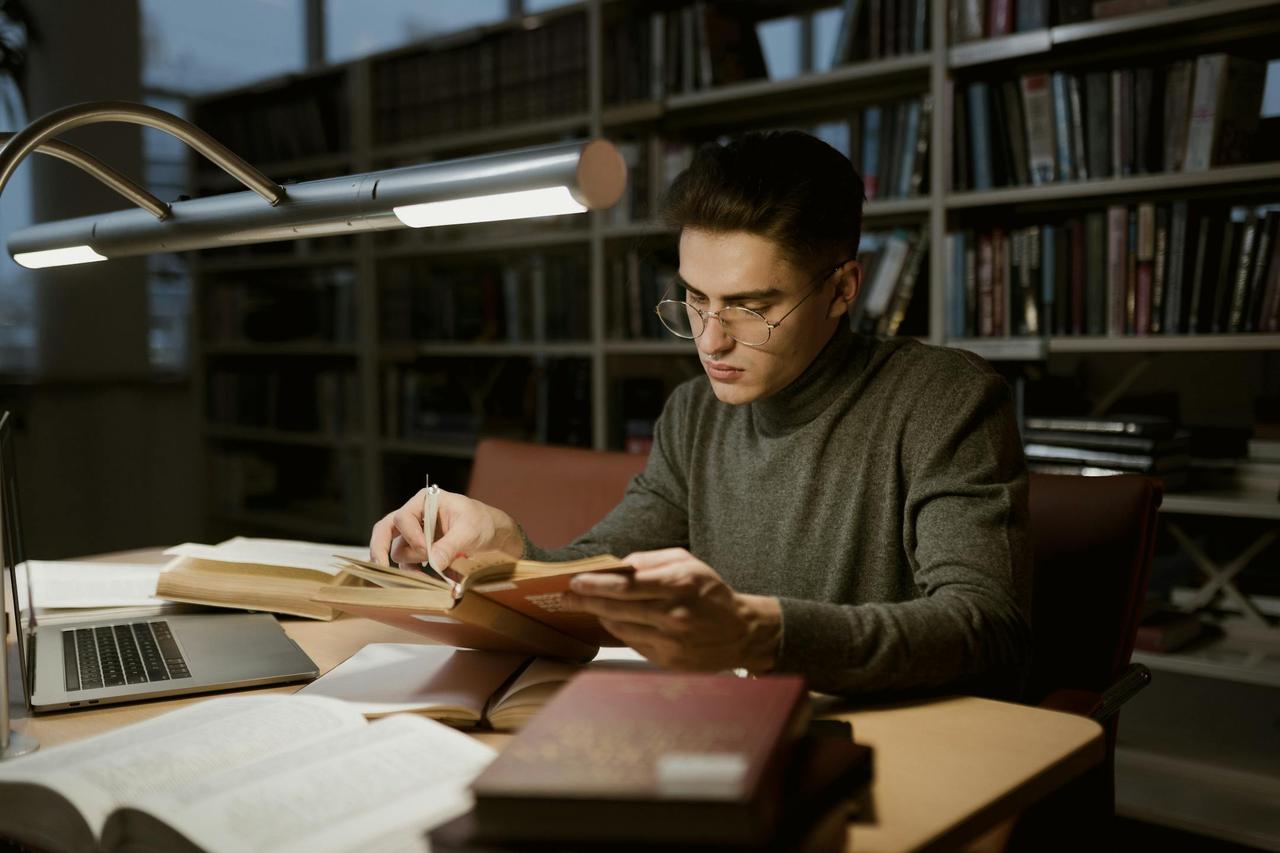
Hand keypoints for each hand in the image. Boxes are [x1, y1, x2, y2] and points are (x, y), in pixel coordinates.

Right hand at [368, 487, 522, 570]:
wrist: (492, 535)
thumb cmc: (482, 523)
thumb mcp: (469, 531)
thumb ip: (450, 545)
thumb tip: (434, 564)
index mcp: (424, 502)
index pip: (403, 518)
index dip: (411, 535)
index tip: (425, 550)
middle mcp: (414, 517)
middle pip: (386, 532)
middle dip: (383, 550)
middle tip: (381, 567)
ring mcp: (414, 536)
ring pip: (398, 553)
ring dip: (409, 567)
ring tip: (428, 578)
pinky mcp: (419, 553)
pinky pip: (406, 565)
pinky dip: (413, 575)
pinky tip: (425, 583)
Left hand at [560, 548, 780, 672]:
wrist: (742, 632)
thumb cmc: (711, 592)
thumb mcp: (687, 563)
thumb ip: (651, 561)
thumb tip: (617, 565)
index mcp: (679, 584)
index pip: (626, 585)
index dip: (596, 584)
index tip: (575, 581)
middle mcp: (674, 615)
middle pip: (617, 608)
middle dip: (587, 600)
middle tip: (567, 596)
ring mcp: (671, 641)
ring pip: (621, 627)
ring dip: (602, 615)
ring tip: (591, 605)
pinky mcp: (669, 660)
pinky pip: (633, 643)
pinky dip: (620, 630)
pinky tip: (615, 620)